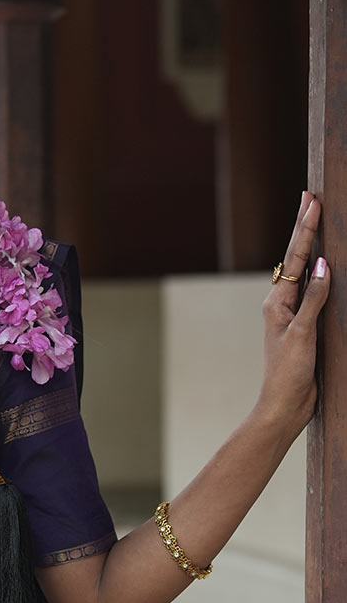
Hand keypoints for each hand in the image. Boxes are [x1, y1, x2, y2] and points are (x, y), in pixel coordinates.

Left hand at [256, 191, 329, 438]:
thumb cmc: (288, 373)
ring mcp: (293, 314)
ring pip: (304, 272)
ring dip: (311, 245)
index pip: (294, 257)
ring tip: (316, 220)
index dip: (305, 227)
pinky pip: (314, 291)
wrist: (285, 405)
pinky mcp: (304, 326)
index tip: (312, 200)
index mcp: (277, 302)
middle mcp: (282, 303)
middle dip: (305, 227)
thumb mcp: (302, 334)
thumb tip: (321, 264)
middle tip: (311, 197)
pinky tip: (326, 265)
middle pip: (296, 258)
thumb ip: (313, 298)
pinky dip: (321, 273)